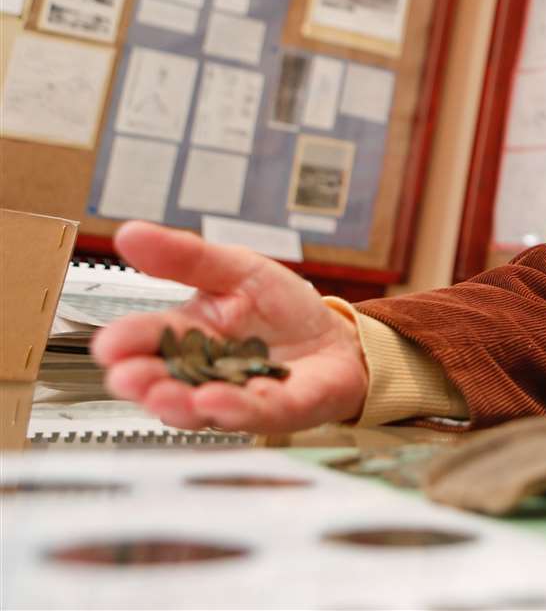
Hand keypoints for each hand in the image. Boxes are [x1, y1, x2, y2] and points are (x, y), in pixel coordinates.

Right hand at [91, 222, 369, 434]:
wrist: (335, 336)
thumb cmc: (281, 307)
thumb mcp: (235, 268)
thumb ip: (186, 256)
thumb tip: (130, 233)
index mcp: (188, 334)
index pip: (149, 338)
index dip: (127, 342)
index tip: (109, 344)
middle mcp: (204, 371)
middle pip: (164, 381)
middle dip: (143, 381)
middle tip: (125, 378)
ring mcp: (236, 394)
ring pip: (198, 407)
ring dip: (178, 403)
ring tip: (163, 396)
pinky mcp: (275, 409)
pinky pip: (253, 412)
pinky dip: (234, 409)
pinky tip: (217, 402)